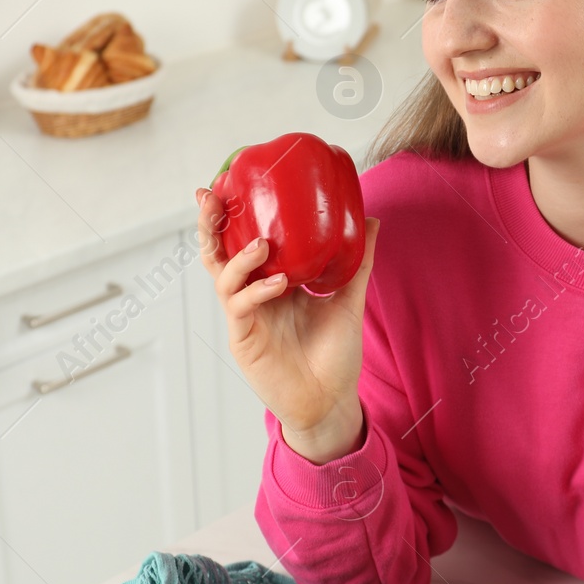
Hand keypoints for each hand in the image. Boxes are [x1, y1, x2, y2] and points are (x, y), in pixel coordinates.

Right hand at [196, 187, 378, 462]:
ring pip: (223, 277)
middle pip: (218, 254)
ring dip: (240, 257)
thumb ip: (358, 261)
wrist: (332, 400)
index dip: (230, 215)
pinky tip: (279, 284)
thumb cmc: (335, 354)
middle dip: (209, 225)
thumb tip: (373, 219)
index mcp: (271, 282)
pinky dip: (257, 291)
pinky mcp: (245, 339)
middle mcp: (253, 295)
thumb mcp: (348, 299)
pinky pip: (241, 307)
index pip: (241, 241)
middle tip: (211, 198)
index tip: (226, 183)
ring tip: (263, 244)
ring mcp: (246, 317)